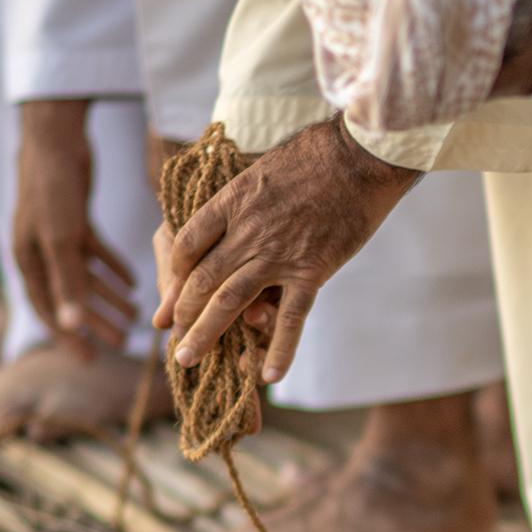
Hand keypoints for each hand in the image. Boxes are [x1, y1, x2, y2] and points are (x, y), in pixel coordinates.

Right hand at [14, 99, 135, 359]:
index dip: (69, 337)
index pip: (49, 310)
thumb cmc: (54, 189)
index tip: (90, 361)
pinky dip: (112, 267)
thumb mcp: (62, 240)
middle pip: (70, 296)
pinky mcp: (75, 218)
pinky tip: (133, 281)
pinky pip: (94, 252)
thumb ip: (67, 283)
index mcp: (29, 261)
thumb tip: (71, 328)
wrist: (55, 138)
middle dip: (95, 321)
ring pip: (85, 275)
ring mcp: (57, 234)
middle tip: (123, 344)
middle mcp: (40, 250)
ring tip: (135, 314)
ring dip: (108, 296)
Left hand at [156, 116, 418, 383]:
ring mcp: (276, 254)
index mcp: (230, 201)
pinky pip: (291, 318)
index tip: (170, 296)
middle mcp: (245, 231)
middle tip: (171, 338)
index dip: (173, 274)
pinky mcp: (310, 271)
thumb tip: (231, 211)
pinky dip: (280, 348)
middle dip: (181, 312)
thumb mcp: (263, 166)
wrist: (361, 156)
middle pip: (200, 278)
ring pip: (229, 301)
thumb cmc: (316, 155)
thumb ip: (244, 194)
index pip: (186, 243)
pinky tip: (269, 375)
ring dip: (205, 334)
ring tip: (187, 359)